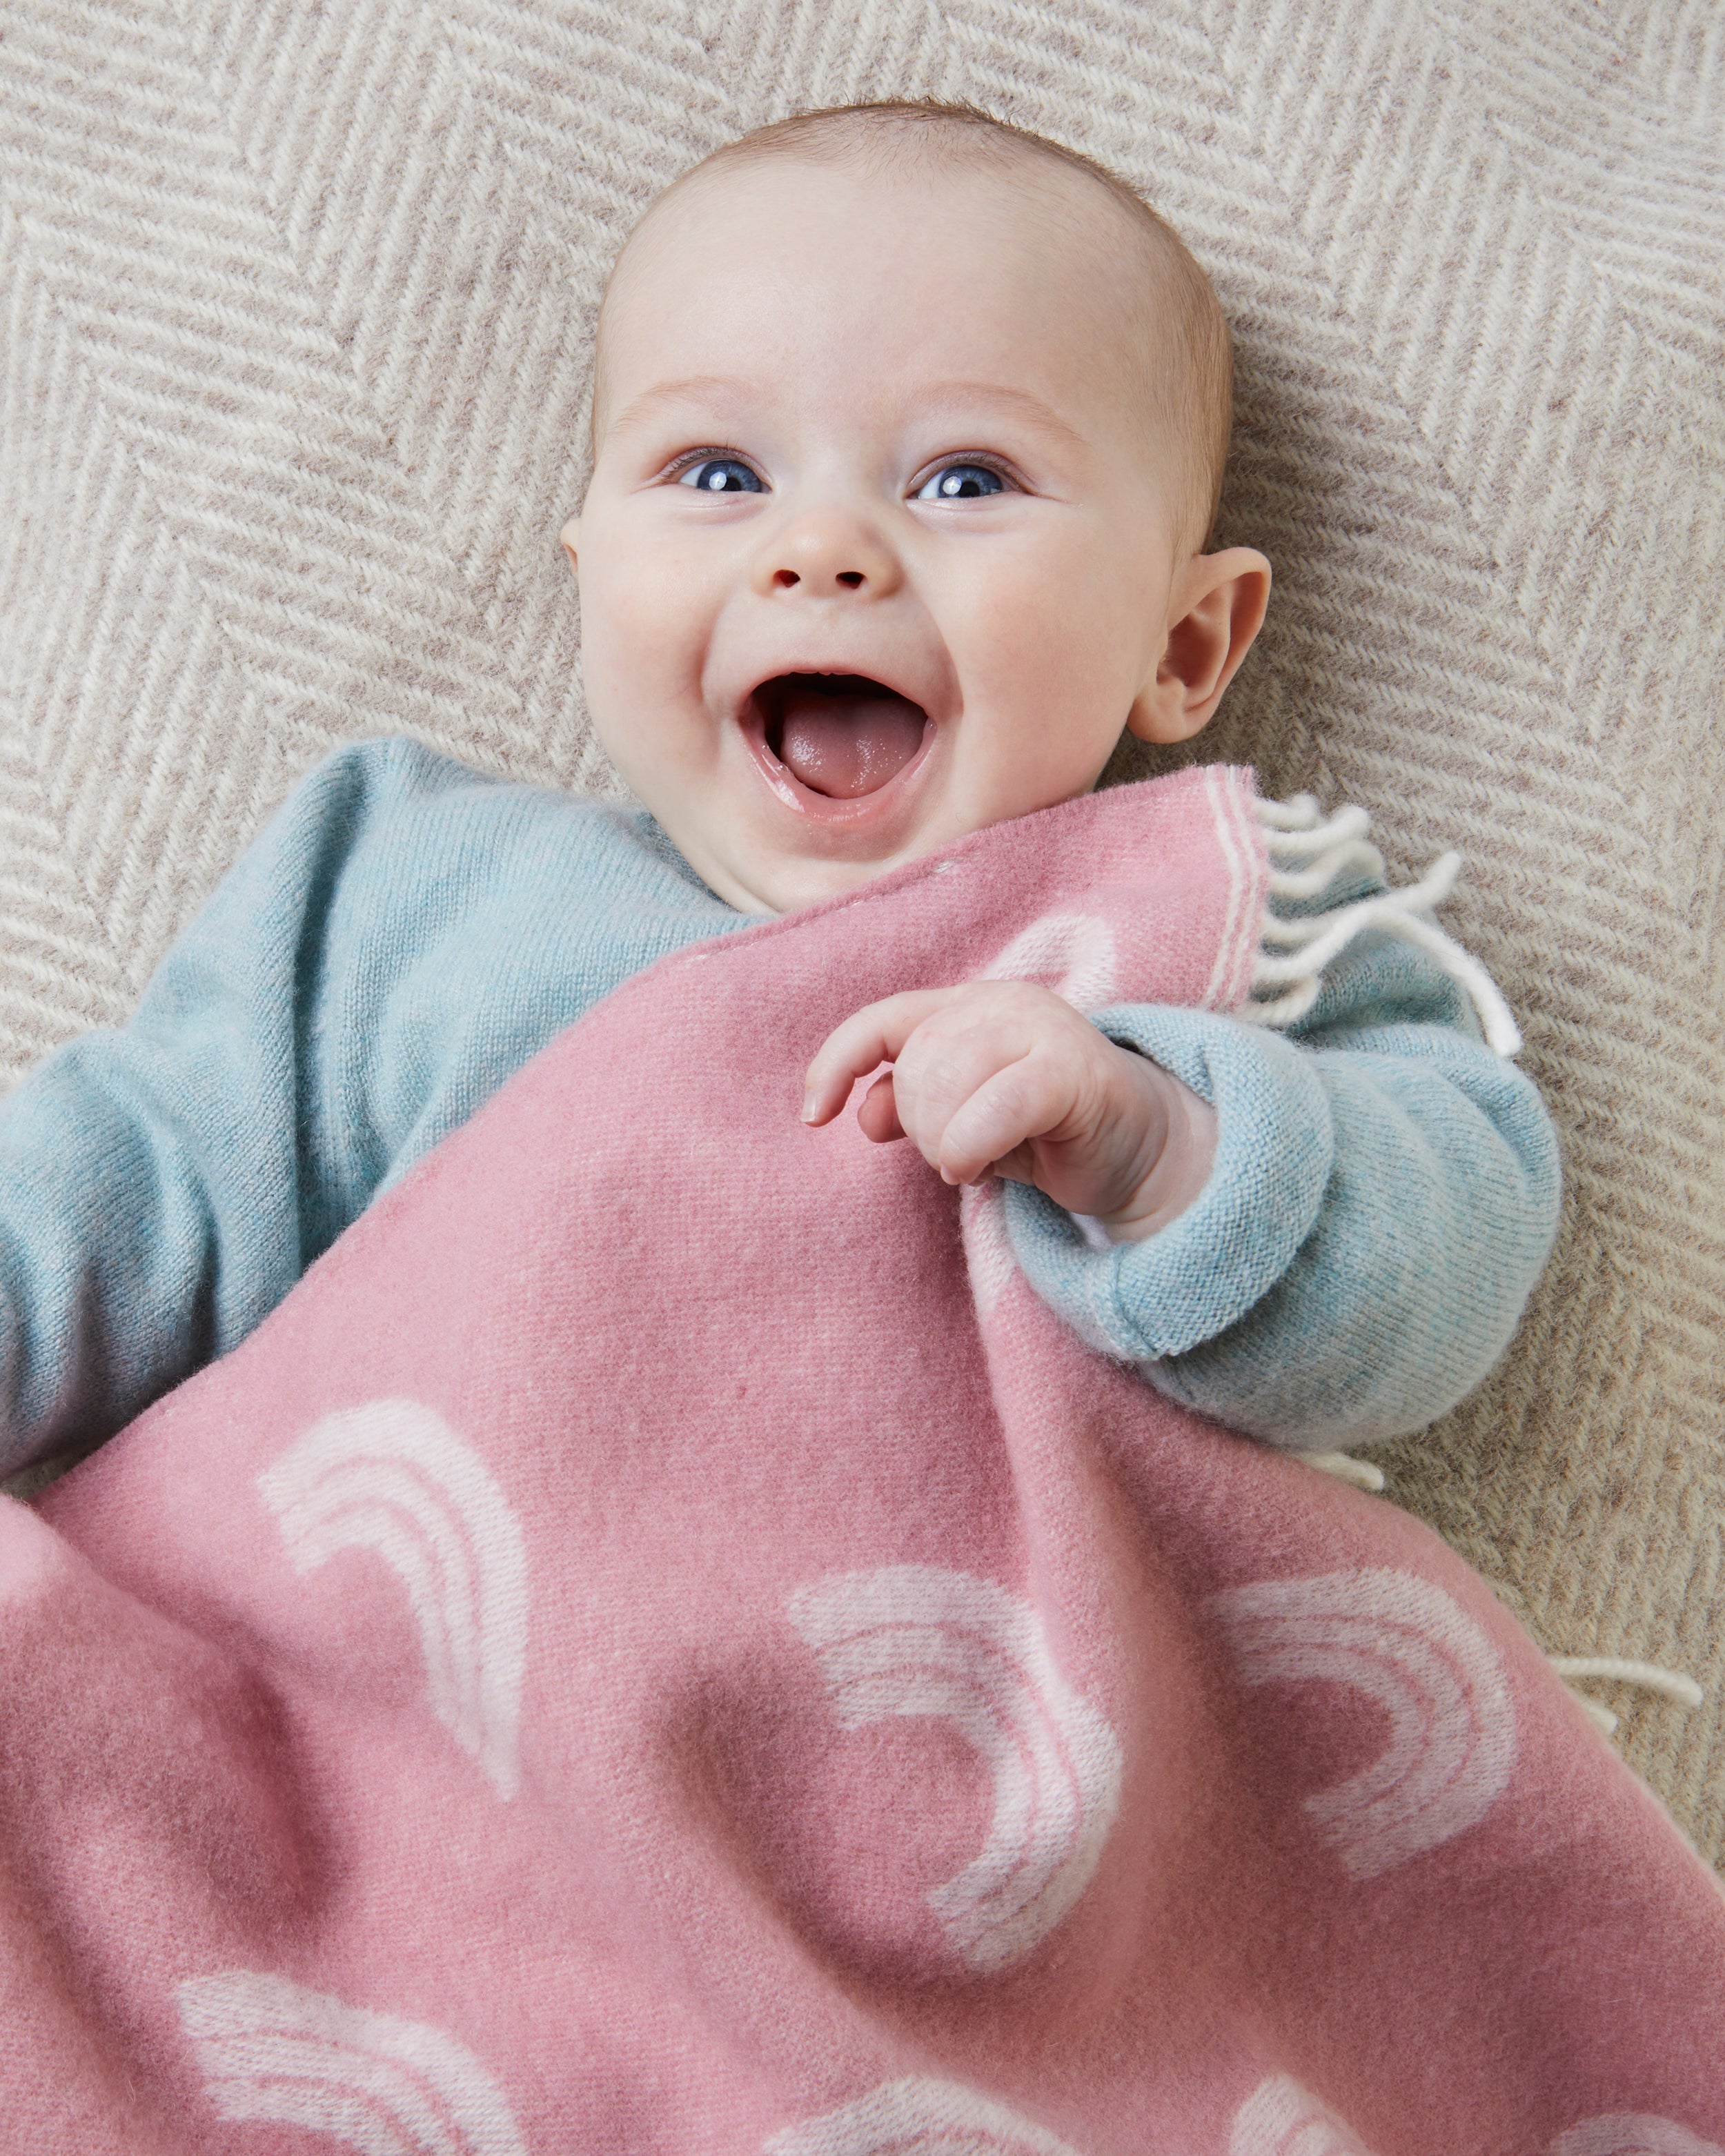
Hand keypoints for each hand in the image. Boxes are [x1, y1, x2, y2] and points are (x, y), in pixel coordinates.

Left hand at [802, 982, 1215, 1240]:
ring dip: (943, 1141)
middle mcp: (1004, 1002)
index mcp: (970, 1005)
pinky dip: (968, 1145)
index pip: (882, 1021)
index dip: (837, 1062)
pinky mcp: (1073, 1071)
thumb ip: (911, 1107)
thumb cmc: (1048, 1132)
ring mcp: (1042, 1029)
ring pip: (945, 1082)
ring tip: (972, 1161)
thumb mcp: (964, 1120)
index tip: (813, 1116)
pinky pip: (994, 1107)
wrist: (1142, 1151)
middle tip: (953, 1154)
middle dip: (916, 1124)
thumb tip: (858, 1113)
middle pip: (913, 1061)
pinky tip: (970, 1170)